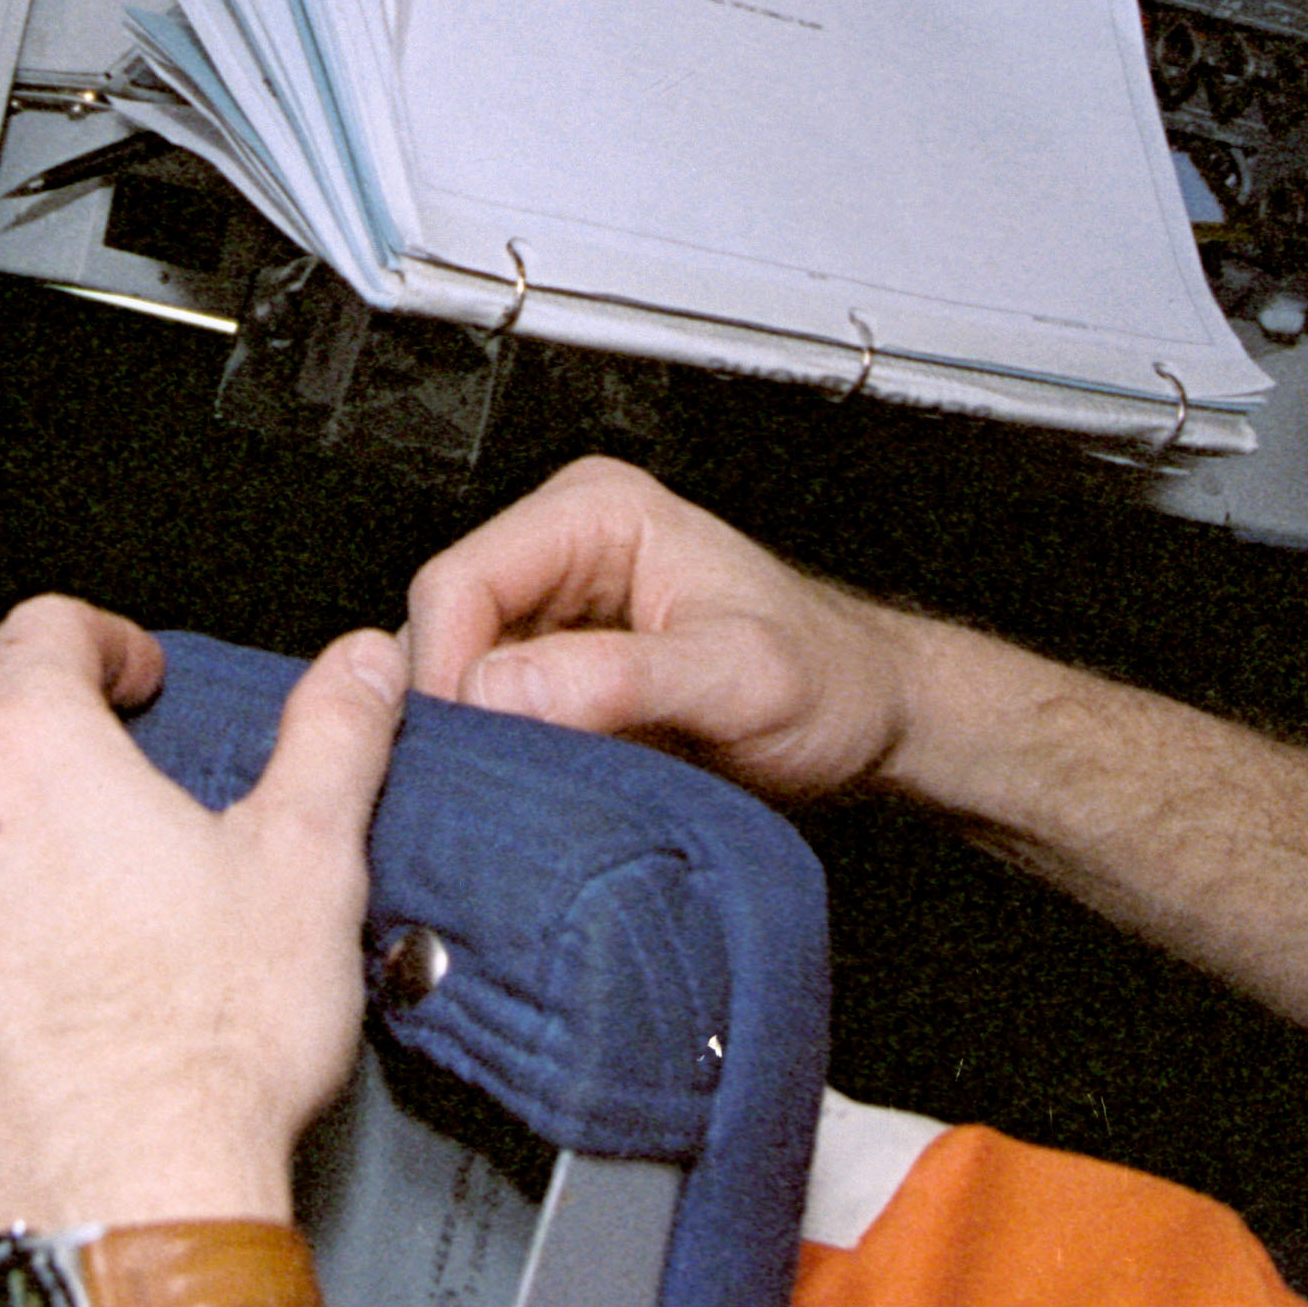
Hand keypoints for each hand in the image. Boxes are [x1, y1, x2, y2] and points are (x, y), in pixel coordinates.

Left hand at [0, 599, 401, 1282]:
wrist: (121, 1229)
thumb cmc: (201, 1063)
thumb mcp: (307, 868)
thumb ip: (332, 742)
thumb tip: (356, 673)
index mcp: (33, 766)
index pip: (44, 637)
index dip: (101, 645)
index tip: (128, 676)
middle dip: (61, 799)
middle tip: (137, 862)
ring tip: (86, 970)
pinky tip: (22, 1046)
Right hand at [401, 457, 915, 806]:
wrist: (866, 718)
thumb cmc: (829, 679)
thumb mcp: (741, 679)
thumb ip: (624, 679)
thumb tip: (506, 688)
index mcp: (595, 512)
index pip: (457, 582)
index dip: (446, 673)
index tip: (469, 752)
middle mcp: (560, 550)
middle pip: (441, 630)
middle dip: (457, 713)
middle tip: (495, 789)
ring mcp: (552, 612)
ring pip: (455, 679)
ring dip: (477, 742)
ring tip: (526, 793)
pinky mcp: (554, 671)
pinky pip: (487, 716)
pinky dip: (499, 760)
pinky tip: (536, 792)